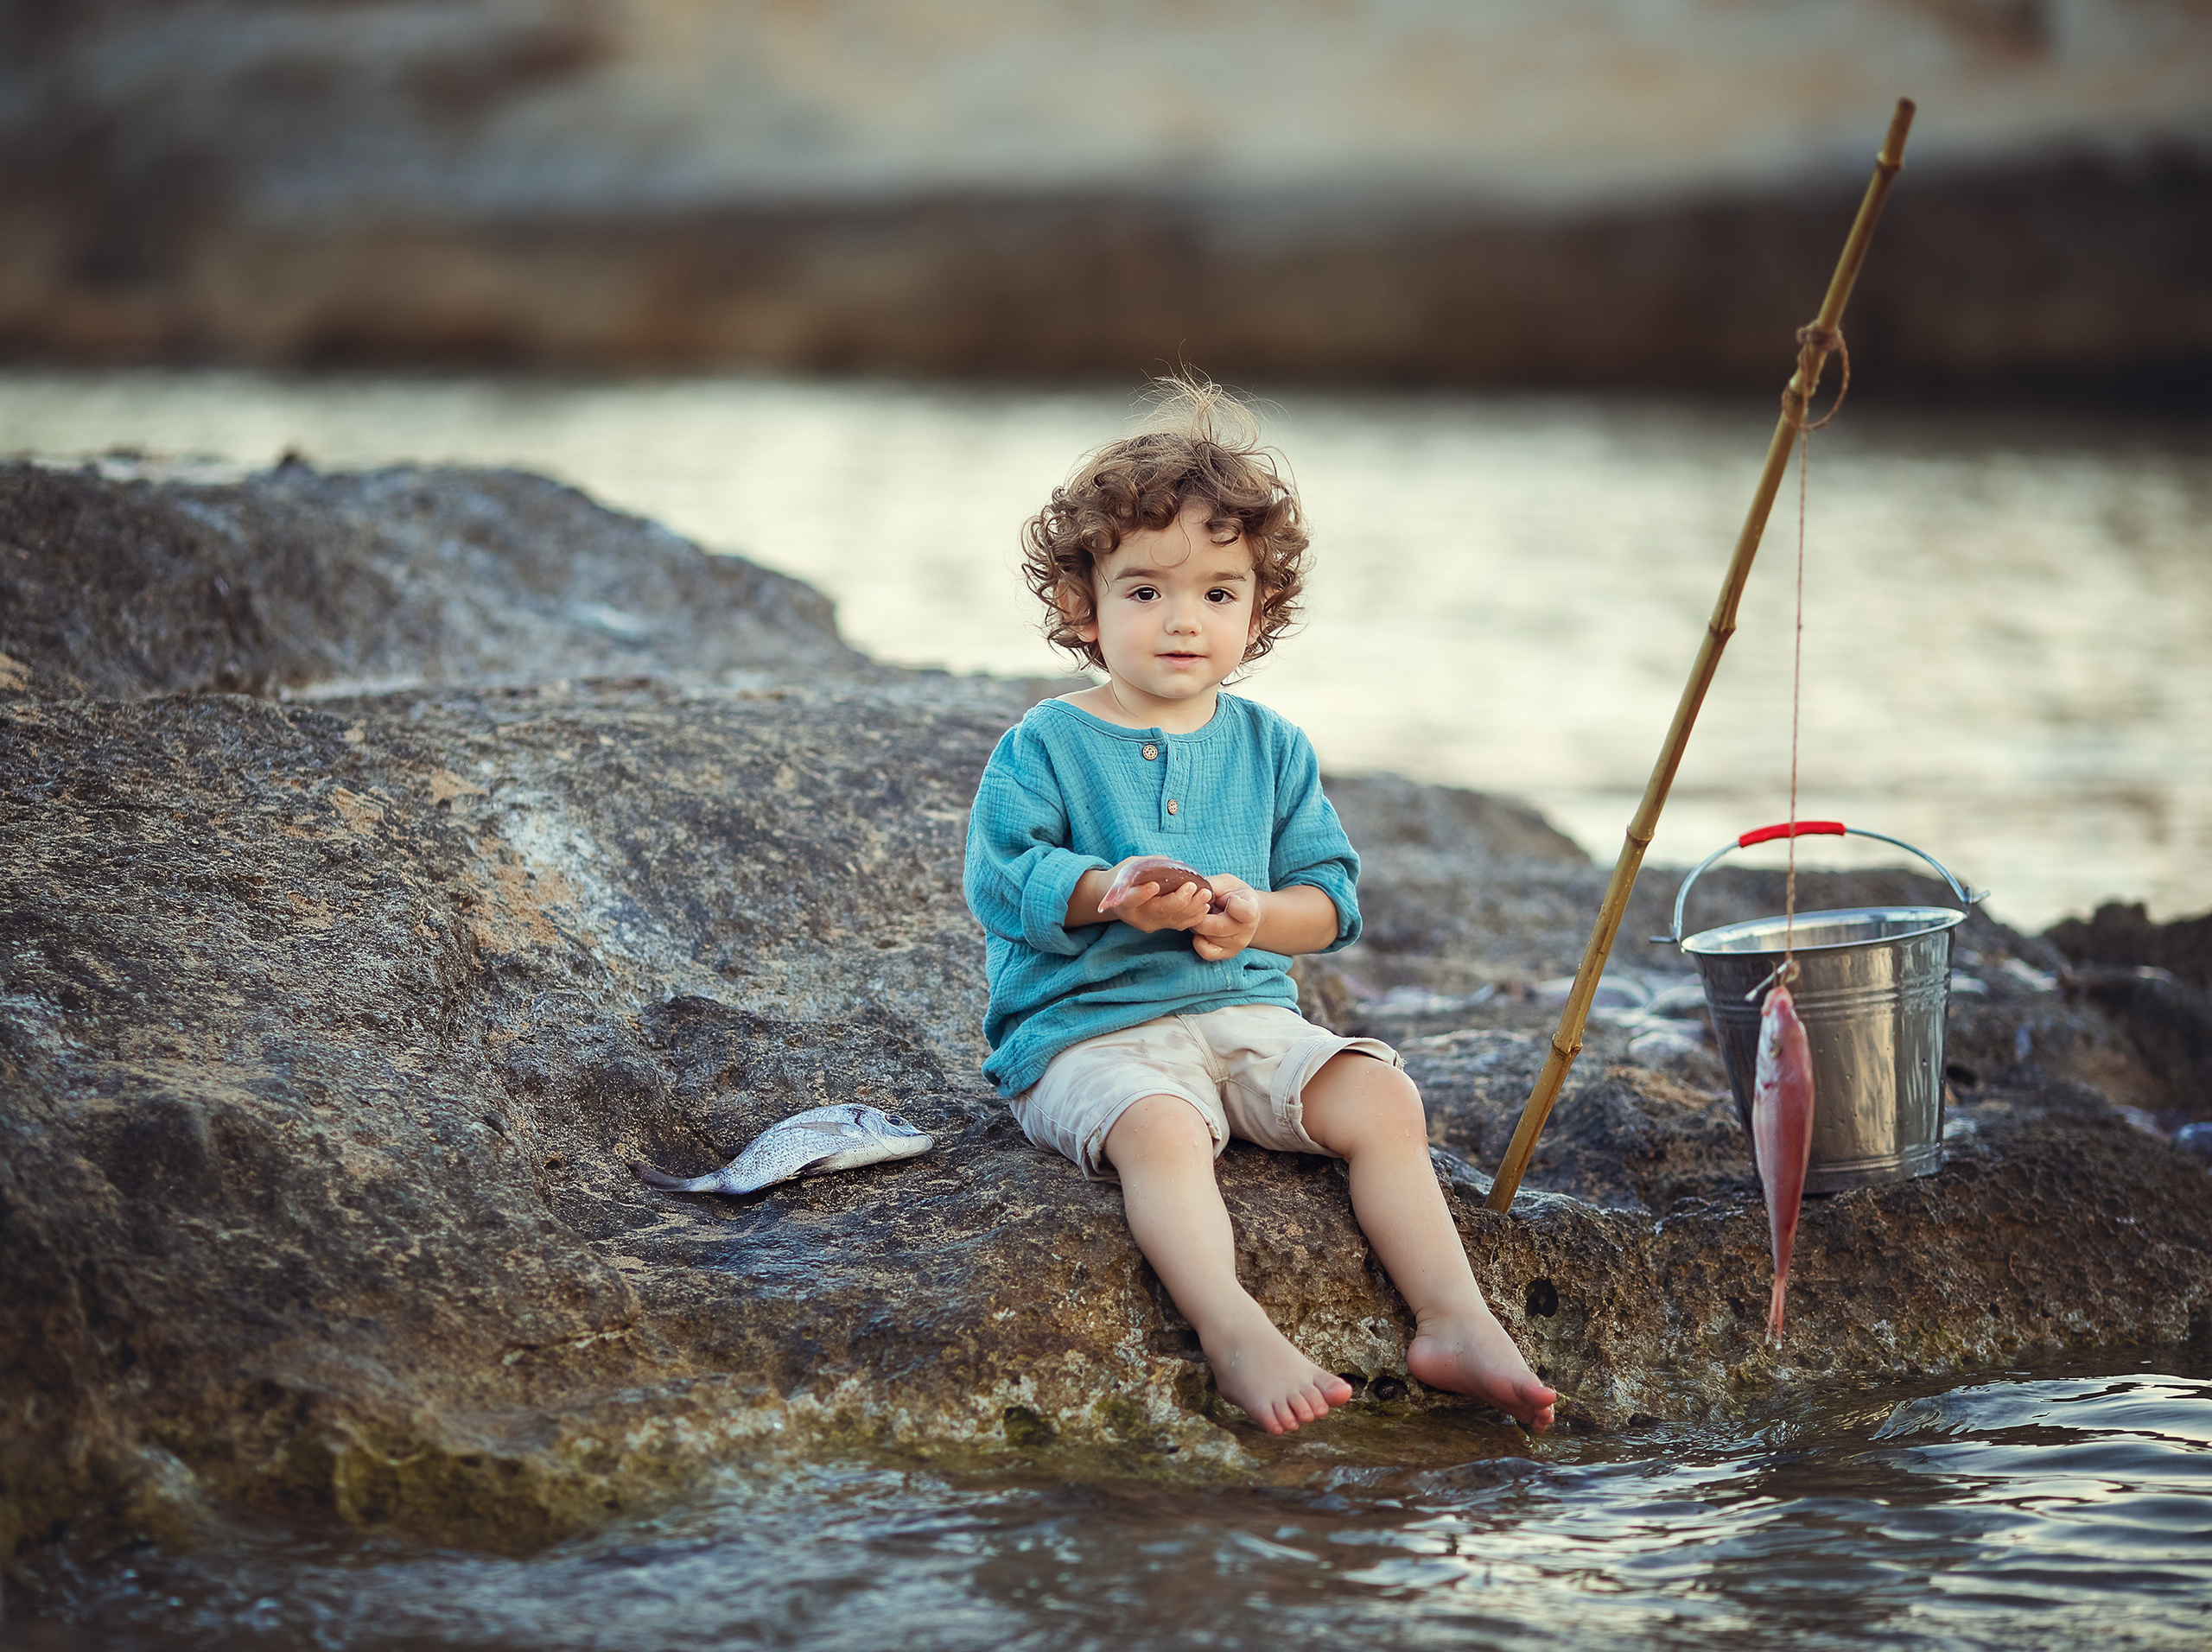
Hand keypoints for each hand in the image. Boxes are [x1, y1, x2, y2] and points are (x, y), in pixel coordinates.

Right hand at [1093, 855, 1213, 933]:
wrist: (1115, 899)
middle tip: (1193, 887)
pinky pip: (1180, 925)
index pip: (1133, 899)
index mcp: (1124, 900)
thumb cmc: (1125, 878)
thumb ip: (1152, 865)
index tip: (1155, 885)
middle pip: (1159, 911)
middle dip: (1179, 900)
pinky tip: (1205, 906)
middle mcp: (1137, 916)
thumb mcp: (1132, 866)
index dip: (1143, 894)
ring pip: (1173, 920)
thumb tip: (1178, 865)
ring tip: (1206, 894)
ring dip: (1193, 908)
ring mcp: (1149, 924)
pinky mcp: (1160, 927)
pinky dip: (1194, 916)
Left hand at [1190, 873, 1262, 960]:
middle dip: (1199, 915)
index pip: (1246, 911)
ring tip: (1206, 916)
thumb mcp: (1226, 883)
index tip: (1230, 898)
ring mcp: (1237, 945)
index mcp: (1251, 907)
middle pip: (1214, 926)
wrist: (1248, 913)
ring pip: (1206, 937)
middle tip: (1201, 905)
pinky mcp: (1227, 954)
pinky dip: (1198, 940)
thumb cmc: (1234, 894)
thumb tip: (1189, 891)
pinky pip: (1205, 951)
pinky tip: (1203, 930)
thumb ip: (1210, 886)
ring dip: (1197, 926)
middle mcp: (1247, 929)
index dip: (1234, 904)